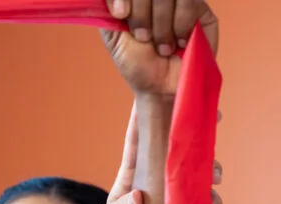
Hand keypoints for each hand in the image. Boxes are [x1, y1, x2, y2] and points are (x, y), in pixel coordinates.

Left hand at [102, 0, 218, 96]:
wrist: (160, 87)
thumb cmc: (137, 63)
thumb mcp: (114, 37)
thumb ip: (108, 11)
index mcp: (136, 0)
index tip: (121, 15)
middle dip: (141, 14)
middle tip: (143, 38)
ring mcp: (181, 1)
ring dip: (162, 22)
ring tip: (162, 47)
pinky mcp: (202, 10)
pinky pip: (190, 2)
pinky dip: (181, 24)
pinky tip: (179, 43)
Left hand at [102, 102, 222, 203]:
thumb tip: (137, 198)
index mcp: (132, 173)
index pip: (138, 140)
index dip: (146, 116)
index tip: (156, 95)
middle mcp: (154, 176)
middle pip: (175, 148)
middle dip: (194, 135)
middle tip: (212, 124)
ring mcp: (172, 189)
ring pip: (194, 169)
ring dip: (208, 168)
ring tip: (214, 176)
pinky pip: (202, 198)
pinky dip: (211, 201)